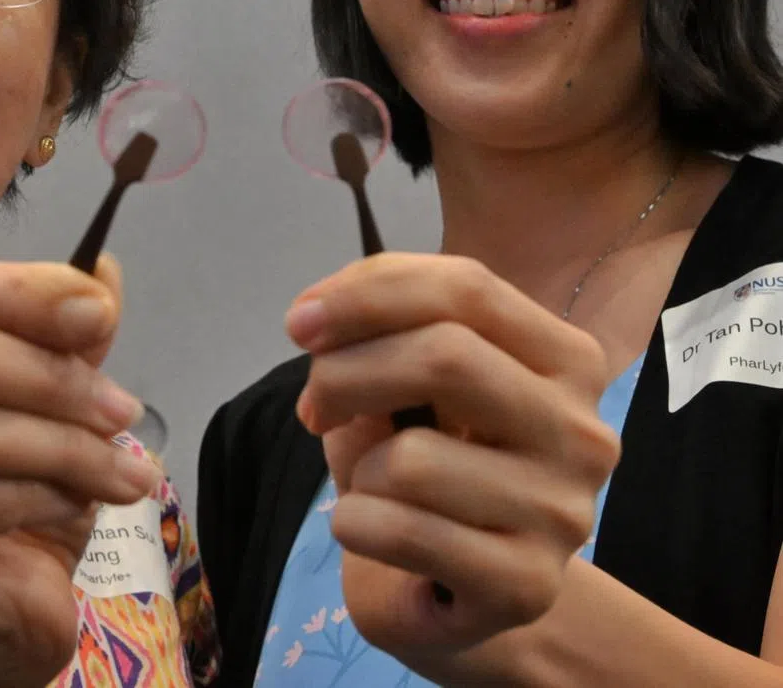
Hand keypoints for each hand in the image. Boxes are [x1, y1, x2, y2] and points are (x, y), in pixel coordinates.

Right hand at [0, 253, 160, 687]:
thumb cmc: (9, 510)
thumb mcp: (43, 411)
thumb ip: (61, 343)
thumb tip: (101, 270)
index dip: (13, 289)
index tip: (100, 313)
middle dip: (41, 371)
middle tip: (122, 409)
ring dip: (56, 443)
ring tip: (121, 470)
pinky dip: (29, 496)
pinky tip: (76, 505)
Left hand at [287, 253, 619, 666]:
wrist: (466, 596)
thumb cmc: (431, 467)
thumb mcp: (402, 387)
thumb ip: (374, 336)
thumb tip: (317, 322)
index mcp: (563, 358)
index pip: (466, 287)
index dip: (367, 293)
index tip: (300, 322)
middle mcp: (581, 429)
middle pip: (445, 356)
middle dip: (347, 373)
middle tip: (314, 408)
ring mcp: (563, 512)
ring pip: (412, 459)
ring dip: (358, 469)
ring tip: (372, 489)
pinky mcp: (528, 586)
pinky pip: (401, 531)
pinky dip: (356, 524)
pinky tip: (372, 533)